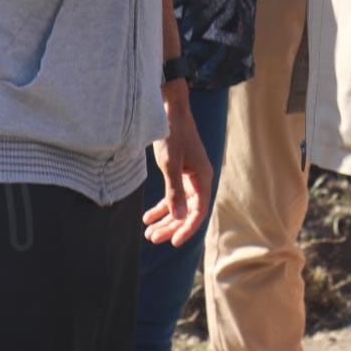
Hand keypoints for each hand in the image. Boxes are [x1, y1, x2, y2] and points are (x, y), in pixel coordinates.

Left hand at [144, 82, 211, 246]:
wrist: (168, 108)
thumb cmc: (172, 133)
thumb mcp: (171, 163)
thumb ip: (175, 191)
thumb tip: (181, 217)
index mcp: (202, 177)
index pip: (198, 211)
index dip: (187, 228)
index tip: (173, 242)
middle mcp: (198, 178)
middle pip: (187, 211)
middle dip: (171, 226)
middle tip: (153, 238)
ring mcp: (188, 175)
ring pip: (178, 204)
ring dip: (165, 219)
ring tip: (148, 232)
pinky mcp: (178, 170)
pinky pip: (172, 194)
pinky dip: (161, 206)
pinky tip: (147, 216)